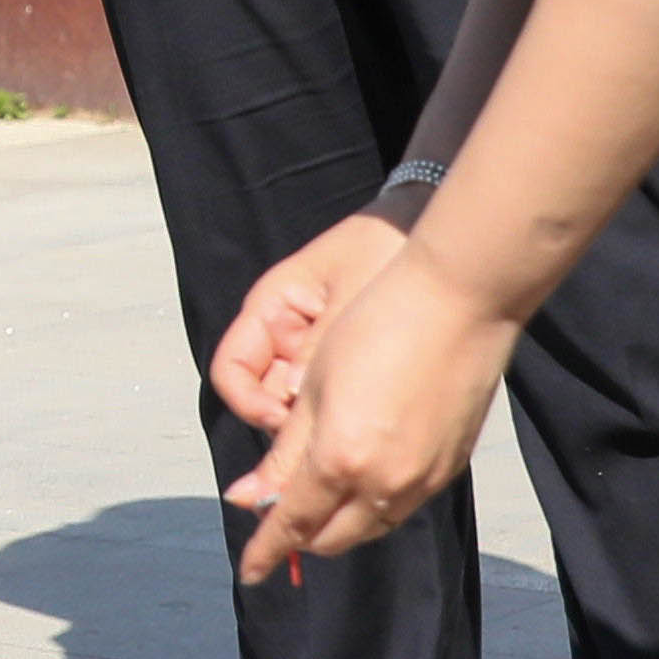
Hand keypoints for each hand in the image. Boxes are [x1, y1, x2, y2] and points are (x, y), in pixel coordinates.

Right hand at [206, 209, 412, 433]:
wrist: (426, 232)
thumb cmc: (383, 244)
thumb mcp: (350, 291)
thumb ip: (319, 344)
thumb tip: (293, 400)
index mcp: (270, 308)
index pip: (232, 370)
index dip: (248, 403)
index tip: (283, 418)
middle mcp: (283, 336)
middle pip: (263, 398)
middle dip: (289, 419)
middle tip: (329, 427)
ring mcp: (312, 353)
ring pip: (296, 406)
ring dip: (318, 419)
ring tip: (359, 416)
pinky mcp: (344, 367)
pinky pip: (332, 401)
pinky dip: (345, 412)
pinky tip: (376, 411)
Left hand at [225, 235, 521, 581]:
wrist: (458, 303)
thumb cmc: (375, 328)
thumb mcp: (313, 388)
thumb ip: (283, 453)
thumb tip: (249, 496)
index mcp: (340, 460)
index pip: (292, 524)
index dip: (266, 551)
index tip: (250, 570)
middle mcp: (384, 483)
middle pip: (333, 538)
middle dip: (302, 536)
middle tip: (280, 515)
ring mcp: (424, 479)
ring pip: (371, 527)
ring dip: (341, 523)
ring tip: (320, 495)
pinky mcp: (451, 467)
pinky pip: (403, 506)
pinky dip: (376, 506)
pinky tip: (365, 476)